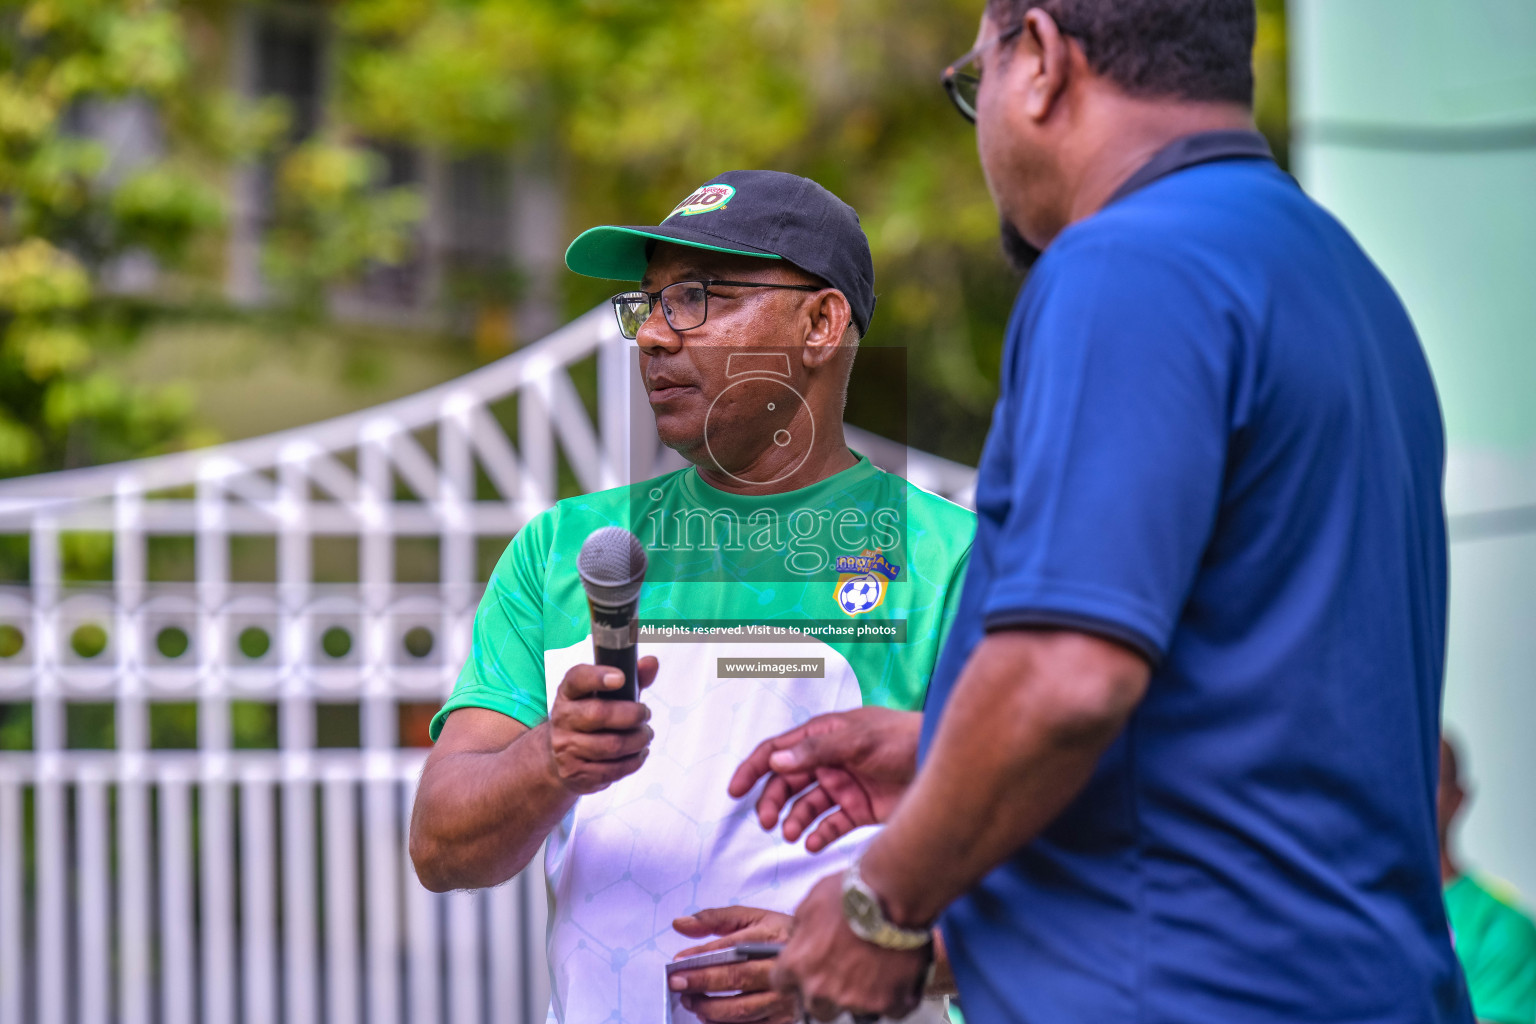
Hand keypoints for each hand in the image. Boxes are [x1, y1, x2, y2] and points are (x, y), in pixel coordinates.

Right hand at [543, 657, 658, 794]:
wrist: (561, 757)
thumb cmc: (592, 719)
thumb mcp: (606, 696)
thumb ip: (632, 678)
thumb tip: (652, 663)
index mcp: (569, 693)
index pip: (577, 679)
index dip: (598, 677)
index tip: (620, 678)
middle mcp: (562, 718)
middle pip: (599, 714)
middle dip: (632, 715)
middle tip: (645, 714)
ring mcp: (566, 747)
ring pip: (611, 745)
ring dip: (638, 740)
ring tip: (646, 735)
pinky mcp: (576, 773)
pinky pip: (613, 769)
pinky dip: (634, 761)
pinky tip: (639, 753)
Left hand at [669, 906, 795, 1023]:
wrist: (817, 953)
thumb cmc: (778, 936)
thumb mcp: (751, 917)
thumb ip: (714, 918)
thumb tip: (680, 924)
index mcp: (771, 938)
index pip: (731, 948)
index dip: (701, 957)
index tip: (678, 962)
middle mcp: (780, 968)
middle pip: (736, 979)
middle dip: (701, 983)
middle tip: (678, 983)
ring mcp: (784, 997)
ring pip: (741, 1009)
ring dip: (709, 1008)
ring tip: (691, 1002)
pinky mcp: (784, 1019)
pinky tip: (710, 1017)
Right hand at [729, 708, 920, 851]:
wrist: (943, 762)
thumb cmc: (903, 739)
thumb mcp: (857, 740)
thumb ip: (816, 751)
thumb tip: (776, 760)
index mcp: (822, 737)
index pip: (778, 751)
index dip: (753, 769)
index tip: (735, 791)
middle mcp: (829, 762)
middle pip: (787, 783)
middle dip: (773, 801)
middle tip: (768, 822)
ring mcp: (843, 787)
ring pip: (806, 807)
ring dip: (794, 820)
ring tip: (791, 834)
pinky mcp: (859, 810)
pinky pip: (830, 825)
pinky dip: (818, 835)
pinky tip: (811, 843)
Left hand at [771, 875, 929, 1019]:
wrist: (892, 895)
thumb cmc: (852, 893)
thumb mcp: (811, 902)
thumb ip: (800, 928)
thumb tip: (800, 936)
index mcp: (798, 964)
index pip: (781, 983)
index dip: (794, 976)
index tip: (804, 971)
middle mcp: (822, 988)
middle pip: (816, 1007)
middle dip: (827, 992)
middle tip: (843, 970)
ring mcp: (855, 999)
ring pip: (853, 1010)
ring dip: (860, 994)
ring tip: (874, 969)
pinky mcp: (887, 1002)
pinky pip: (890, 1010)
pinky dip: (895, 997)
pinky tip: (898, 978)